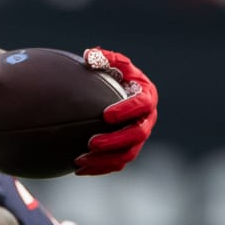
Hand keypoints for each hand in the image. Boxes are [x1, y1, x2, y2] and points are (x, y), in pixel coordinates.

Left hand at [75, 47, 157, 174]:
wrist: (116, 95)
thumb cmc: (114, 76)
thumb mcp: (111, 64)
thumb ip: (103, 58)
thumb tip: (89, 55)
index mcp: (146, 96)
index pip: (141, 104)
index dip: (126, 110)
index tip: (106, 115)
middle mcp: (147, 119)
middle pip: (136, 135)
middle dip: (115, 141)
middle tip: (92, 143)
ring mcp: (139, 138)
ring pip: (126, 155)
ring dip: (104, 160)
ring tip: (80, 160)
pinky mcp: (128, 150)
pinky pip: (116, 164)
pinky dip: (99, 168)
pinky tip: (78, 169)